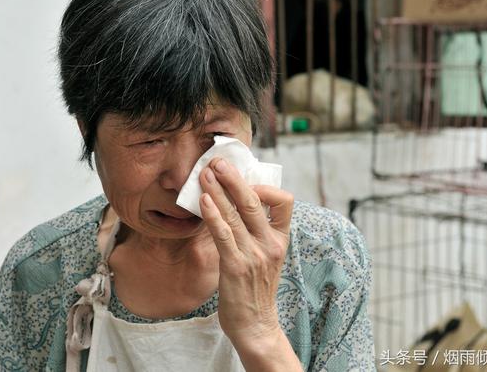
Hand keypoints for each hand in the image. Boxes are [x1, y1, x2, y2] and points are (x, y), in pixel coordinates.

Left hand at [198, 157, 293, 351]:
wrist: (256, 325)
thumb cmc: (255, 288)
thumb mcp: (264, 256)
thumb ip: (255, 232)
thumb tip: (233, 203)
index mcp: (280, 239)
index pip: (284, 202)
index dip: (264, 186)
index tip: (246, 179)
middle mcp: (271, 244)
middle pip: (254, 201)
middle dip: (233, 178)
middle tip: (217, 162)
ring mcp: (254, 255)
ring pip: (236, 214)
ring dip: (217, 190)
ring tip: (204, 174)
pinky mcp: (235, 266)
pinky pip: (223, 234)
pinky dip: (213, 215)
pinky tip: (202, 201)